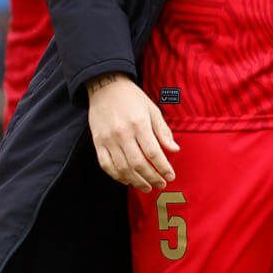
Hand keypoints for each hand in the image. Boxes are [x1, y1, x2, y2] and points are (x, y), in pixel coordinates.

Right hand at [85, 74, 178, 189]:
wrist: (105, 86)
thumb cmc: (132, 98)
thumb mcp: (152, 109)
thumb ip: (163, 131)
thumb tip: (175, 150)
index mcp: (139, 123)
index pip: (153, 152)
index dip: (163, 168)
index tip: (171, 176)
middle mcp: (122, 133)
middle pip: (138, 164)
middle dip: (152, 178)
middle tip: (161, 184)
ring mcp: (108, 139)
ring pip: (122, 168)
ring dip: (136, 181)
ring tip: (147, 187)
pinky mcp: (97, 142)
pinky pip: (106, 165)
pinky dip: (117, 176)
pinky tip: (127, 180)